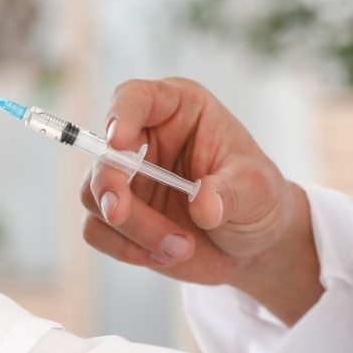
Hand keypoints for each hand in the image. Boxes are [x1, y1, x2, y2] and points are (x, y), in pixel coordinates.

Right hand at [81, 78, 321, 323]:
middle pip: (103, 154)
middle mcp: (142, 141)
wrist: (252, 245)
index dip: (120, 115)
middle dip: (109, 186)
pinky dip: (126, 248)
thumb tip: (203, 206)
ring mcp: (125, 180)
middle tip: (119, 213)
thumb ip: (230, 192)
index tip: (119, 142)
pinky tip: (165, 254)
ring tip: (182, 247)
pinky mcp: (115, 216)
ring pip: (95, 196)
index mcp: (177, 112)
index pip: (135, 98)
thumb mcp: (257, 189)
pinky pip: (96, 231)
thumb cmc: (257, 200)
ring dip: (132, 227)